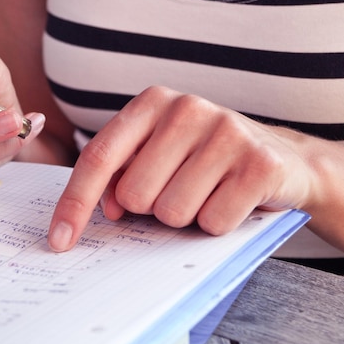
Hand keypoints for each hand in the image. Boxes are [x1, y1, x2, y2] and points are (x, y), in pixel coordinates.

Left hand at [47, 86, 315, 250]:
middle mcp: (187, 108)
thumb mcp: (158, 155)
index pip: (99, 158)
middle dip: (152, 208)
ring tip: (208, 193)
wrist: (284, 159)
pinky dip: (218, 224)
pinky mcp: (260, 163)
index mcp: (152, 103)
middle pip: (135, 195)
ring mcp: (226, 131)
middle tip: (180, 190)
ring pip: (173, 212)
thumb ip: (122, 174)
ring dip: (187, 217)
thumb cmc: (205, 160)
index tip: (59, 240)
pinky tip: (233, 199)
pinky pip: (214, 222)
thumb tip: (108, 208)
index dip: (75, 203)